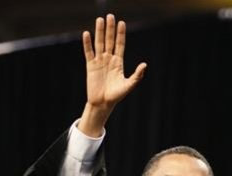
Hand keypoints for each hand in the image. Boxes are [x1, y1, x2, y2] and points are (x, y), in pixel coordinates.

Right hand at [79, 14, 146, 136]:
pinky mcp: (90, 66)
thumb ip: (137, 75)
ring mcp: (99, 62)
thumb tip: (144, 65)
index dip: (121, 34)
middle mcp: (109, 59)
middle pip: (110, 41)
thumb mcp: (128, 85)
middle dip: (110, 29)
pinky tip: (87, 34)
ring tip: (100, 20)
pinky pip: (89, 53)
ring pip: (99, 44)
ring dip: (99, 32)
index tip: (122, 23)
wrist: (102, 103)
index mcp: (118, 62)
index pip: (120, 44)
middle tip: (110, 16)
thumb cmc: (116, 95)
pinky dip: (87, 44)